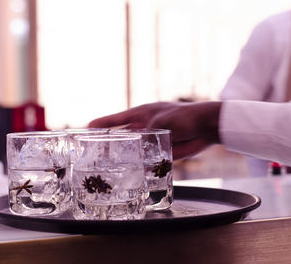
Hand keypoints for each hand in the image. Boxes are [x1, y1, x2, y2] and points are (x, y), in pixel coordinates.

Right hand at [88, 101, 221, 158]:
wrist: (207, 127)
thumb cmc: (186, 116)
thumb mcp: (164, 120)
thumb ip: (150, 130)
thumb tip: (138, 144)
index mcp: (139, 116)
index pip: (113, 120)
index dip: (98, 126)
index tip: (83, 132)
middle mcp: (141, 129)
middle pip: (118, 138)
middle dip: (105, 145)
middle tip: (91, 157)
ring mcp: (149, 142)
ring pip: (130, 151)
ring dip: (121, 158)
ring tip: (106, 169)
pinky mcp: (159, 153)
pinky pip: (145, 161)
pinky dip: (138, 167)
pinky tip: (130, 175)